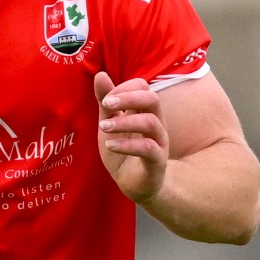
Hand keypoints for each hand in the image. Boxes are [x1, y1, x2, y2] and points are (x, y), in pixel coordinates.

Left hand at [95, 72, 169, 204]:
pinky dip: (127, 145)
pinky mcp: (157, 161)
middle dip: (128, 98)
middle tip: (106, 105)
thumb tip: (100, 74)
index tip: (104, 100)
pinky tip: (110, 145)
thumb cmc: (123, 152)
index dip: (123, 88)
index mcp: (145, 111)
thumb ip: (106, 103)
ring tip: (103, 127)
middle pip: (152, 99)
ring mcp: (159, 142)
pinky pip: (148, 148)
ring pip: (150, 122)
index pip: (142, 87)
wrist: (134, 185)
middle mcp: (156, 123)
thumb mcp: (109, 125)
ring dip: (124, 122)